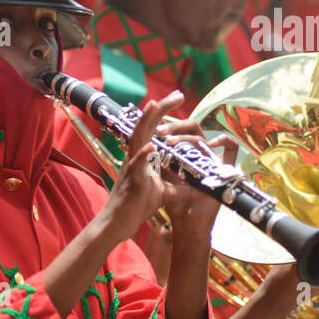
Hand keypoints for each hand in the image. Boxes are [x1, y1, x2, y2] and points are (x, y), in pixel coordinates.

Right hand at [93, 91, 182, 242]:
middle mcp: (135, 157)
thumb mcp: (164, 193)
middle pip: (145, 125)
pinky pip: (136, 166)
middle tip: (177, 93)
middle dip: (160, 108)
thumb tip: (201, 186)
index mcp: (142, 156)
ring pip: (137, 139)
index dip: (163, 112)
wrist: (117, 225)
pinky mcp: (132, 182)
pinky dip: (142, 155)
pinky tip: (150, 146)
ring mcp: (132, 167)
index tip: (178, 97)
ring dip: (146, 121)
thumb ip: (181, 187)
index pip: (153, 128)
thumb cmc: (137, 207)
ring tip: (154, 104)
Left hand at [153, 116, 237, 252]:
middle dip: (176, 126)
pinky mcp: (224, 171)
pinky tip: (211, 143)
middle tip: (160, 131)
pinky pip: (231, 148)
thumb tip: (146, 141)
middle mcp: (201, 154)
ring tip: (170, 142)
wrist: (186, 224)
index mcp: (188, 153)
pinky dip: (224, 140)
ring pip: (204, 137)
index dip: (170, 125)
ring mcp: (213, 161)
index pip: (182, 129)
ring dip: (186, 136)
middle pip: (194, 128)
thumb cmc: (176, 202)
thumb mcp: (164, 177)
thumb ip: (160, 160)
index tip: (154, 129)